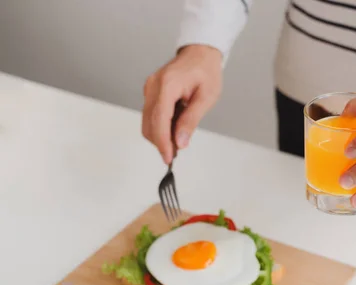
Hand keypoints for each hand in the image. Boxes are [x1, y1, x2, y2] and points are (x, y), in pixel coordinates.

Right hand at [142, 44, 222, 163]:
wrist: (200, 53)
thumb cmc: (206, 72)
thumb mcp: (206, 98)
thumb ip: (191, 120)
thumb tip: (180, 142)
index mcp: (167, 85)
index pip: (159, 120)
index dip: (162, 142)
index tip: (168, 158)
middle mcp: (153, 86)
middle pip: (149, 124)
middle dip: (161, 142)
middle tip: (177, 152)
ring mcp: (149, 88)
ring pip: (147, 122)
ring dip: (160, 135)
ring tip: (179, 139)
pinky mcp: (150, 92)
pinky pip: (150, 114)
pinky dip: (160, 126)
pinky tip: (174, 128)